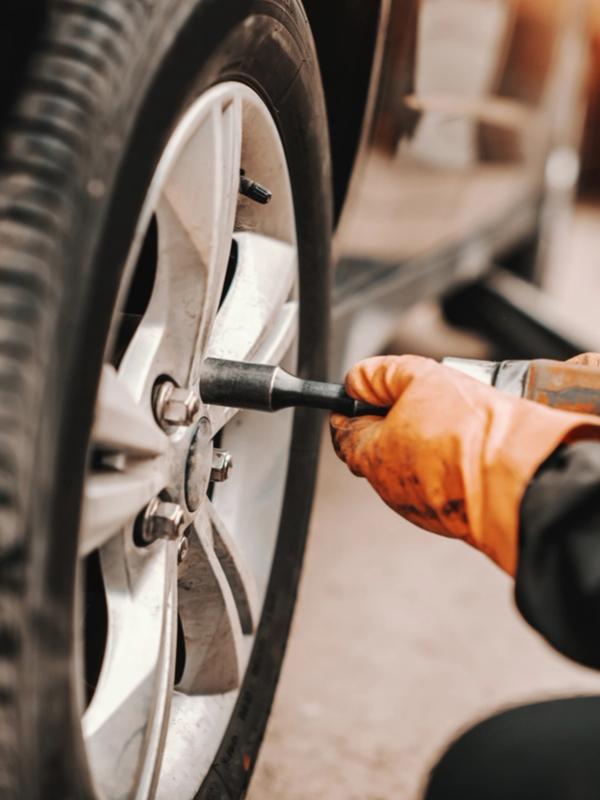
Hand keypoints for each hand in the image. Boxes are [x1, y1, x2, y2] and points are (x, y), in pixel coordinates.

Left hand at [331, 355, 599, 574]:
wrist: (522, 479)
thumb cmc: (471, 431)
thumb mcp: (419, 376)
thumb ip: (381, 374)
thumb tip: (358, 380)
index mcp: (371, 455)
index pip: (343, 431)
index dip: (349, 406)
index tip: (357, 393)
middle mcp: (389, 487)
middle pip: (378, 448)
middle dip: (393, 421)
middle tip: (416, 398)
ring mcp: (420, 506)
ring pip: (411, 466)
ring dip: (423, 442)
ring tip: (452, 420)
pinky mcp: (452, 517)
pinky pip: (440, 484)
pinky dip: (447, 464)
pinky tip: (469, 447)